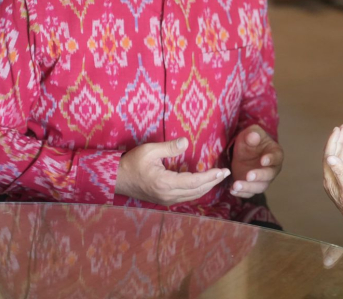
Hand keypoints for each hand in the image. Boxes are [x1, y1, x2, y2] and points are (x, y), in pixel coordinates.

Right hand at [115, 137, 229, 205]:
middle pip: (197, 191)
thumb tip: (185, 142)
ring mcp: (166, 200)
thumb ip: (168, 147)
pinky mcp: (164, 200)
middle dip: (213, 182)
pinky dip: (197, 190)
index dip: (210, 177)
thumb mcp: (149, 150)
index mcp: (165, 183)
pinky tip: (203, 184)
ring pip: (192, 196)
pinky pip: (186, 197)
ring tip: (218, 178)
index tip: (223, 171)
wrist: (116, 179)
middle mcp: (168, 195)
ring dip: (207, 187)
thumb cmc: (131, 163)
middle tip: (226, 173)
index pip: (194, 182)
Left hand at [230, 125, 283, 198]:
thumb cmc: (251, 140)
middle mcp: (272, 169)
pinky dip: (241, 193)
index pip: (276, 157)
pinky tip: (232, 190)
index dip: (271, 159)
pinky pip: (249, 193)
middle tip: (248, 176)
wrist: (245, 150)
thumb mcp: (251, 133)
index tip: (263, 160)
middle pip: (269, 175)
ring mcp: (263, 180)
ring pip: (259, 187)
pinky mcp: (252, 186)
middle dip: (259, 176)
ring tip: (235, 185)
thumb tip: (253, 136)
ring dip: (248, 187)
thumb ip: (253, 133)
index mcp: (275, 153)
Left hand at [323, 125, 342, 231]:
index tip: (337, 130)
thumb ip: (341, 172)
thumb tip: (330, 157)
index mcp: (330, 181)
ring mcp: (342, 182)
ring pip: (340, 159)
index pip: (328, 156)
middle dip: (337, 141)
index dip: (332, 142)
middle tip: (341, 127)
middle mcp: (334, 180)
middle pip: (333, 155)